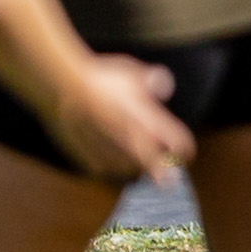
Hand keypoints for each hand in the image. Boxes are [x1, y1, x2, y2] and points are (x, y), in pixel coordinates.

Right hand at [44, 54, 190, 185]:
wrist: (66, 85)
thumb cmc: (103, 77)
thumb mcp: (134, 71)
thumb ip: (155, 80)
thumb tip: (163, 89)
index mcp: (149, 120)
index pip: (178, 142)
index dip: (184, 148)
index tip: (184, 151)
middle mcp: (134, 139)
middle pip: (156, 165)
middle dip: (164, 172)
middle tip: (169, 180)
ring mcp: (112, 148)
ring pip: (131, 168)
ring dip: (137, 168)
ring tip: (139, 167)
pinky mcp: (91, 153)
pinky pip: (105, 167)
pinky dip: (111, 165)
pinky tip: (111, 160)